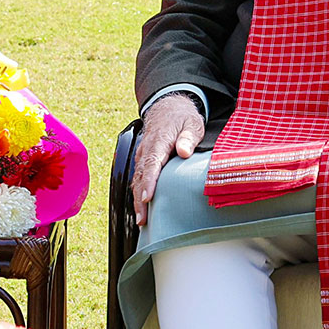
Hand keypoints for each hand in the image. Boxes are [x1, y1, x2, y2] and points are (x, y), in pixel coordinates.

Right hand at [131, 92, 204, 226]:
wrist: (167, 108)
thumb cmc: (182, 118)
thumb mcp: (192, 123)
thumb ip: (188, 137)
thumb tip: (183, 151)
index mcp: (158, 141)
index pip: (151, 164)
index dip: (149, 182)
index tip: (148, 198)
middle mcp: (147, 150)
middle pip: (141, 177)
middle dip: (140, 200)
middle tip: (143, 219)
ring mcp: (143, 156)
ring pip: (137, 180)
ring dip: (138, 200)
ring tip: (142, 221)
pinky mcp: (143, 161)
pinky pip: (138, 178)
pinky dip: (138, 193)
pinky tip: (142, 208)